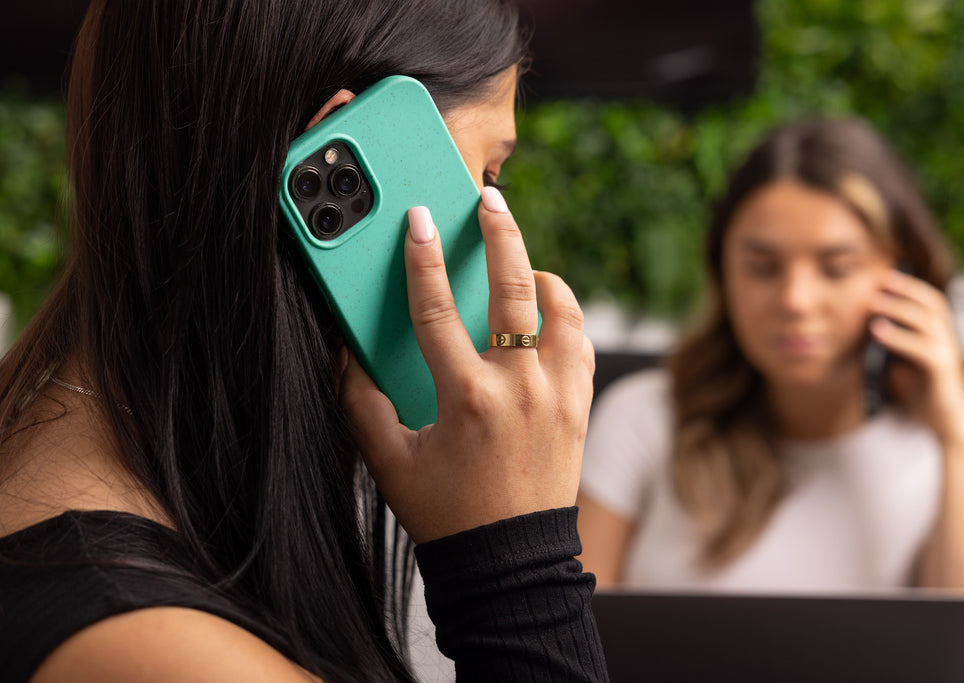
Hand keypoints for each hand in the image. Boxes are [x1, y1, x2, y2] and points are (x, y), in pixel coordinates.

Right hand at [342, 187, 594, 542]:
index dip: (423, 257)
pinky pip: (581, 345)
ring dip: (543, 277)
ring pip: (562, 311)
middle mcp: (520, 389)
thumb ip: (360, 404)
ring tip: (525, 262)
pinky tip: (549, 314)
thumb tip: (345, 354)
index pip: (438, 308)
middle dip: (501, 232)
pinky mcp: (580, 408)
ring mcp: (558, 396)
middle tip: (491, 201)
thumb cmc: (447, 514)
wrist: (510, 562)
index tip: (419, 219)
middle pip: (515, 288)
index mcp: (467, 398)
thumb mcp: (390, 461)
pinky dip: (566, 320)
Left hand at [868, 269, 963, 444]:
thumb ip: (887, 346)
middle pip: (931, 304)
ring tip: (873, 301)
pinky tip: (877, 331)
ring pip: (926, 322)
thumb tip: (861, 327)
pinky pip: (921, 348)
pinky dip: (898, 337)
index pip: (929, 301)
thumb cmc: (919, 391)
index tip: (885, 274)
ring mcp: (947, 353)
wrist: (945, 423)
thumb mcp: (899, 363)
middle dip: (906, 288)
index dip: (910, 286)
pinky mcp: (942, 371)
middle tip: (880, 278)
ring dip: (899, 308)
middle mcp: (946, 339)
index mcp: (938, 334)